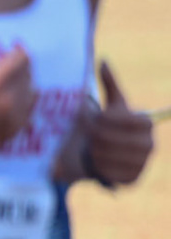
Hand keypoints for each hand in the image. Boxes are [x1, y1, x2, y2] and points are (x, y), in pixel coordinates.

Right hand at [0, 29, 34, 168]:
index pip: (21, 59)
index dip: (19, 49)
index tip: (14, 45)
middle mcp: (7, 100)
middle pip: (27, 74)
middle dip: (21, 64)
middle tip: (9, 60)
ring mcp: (11, 117)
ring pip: (30, 92)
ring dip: (24, 81)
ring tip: (11, 78)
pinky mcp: (10, 131)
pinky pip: (28, 111)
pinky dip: (26, 101)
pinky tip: (18, 97)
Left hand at [82, 61, 153, 186]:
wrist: (110, 151)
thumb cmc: (110, 124)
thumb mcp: (111, 104)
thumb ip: (109, 83)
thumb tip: (103, 59)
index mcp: (146, 122)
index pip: (118, 119)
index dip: (101, 119)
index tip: (94, 119)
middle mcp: (150, 144)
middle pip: (108, 139)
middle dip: (94, 136)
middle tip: (88, 135)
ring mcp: (144, 163)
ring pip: (106, 157)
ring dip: (93, 151)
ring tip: (91, 147)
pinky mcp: (133, 179)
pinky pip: (108, 173)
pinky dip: (97, 167)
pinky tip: (96, 161)